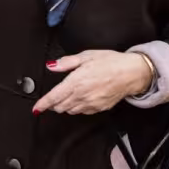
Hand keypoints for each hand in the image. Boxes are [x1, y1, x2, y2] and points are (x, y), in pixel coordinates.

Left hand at [33, 50, 153, 115]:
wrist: (132, 73)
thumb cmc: (111, 62)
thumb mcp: (86, 56)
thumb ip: (66, 63)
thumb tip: (51, 66)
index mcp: (76, 82)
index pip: (54, 97)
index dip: (42, 104)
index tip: (36, 108)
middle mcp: (82, 96)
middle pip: (59, 106)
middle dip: (53, 104)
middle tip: (52, 97)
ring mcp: (90, 104)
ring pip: (69, 111)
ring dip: (64, 106)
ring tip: (66, 97)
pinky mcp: (98, 109)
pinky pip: (81, 112)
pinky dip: (76, 107)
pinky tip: (80, 99)